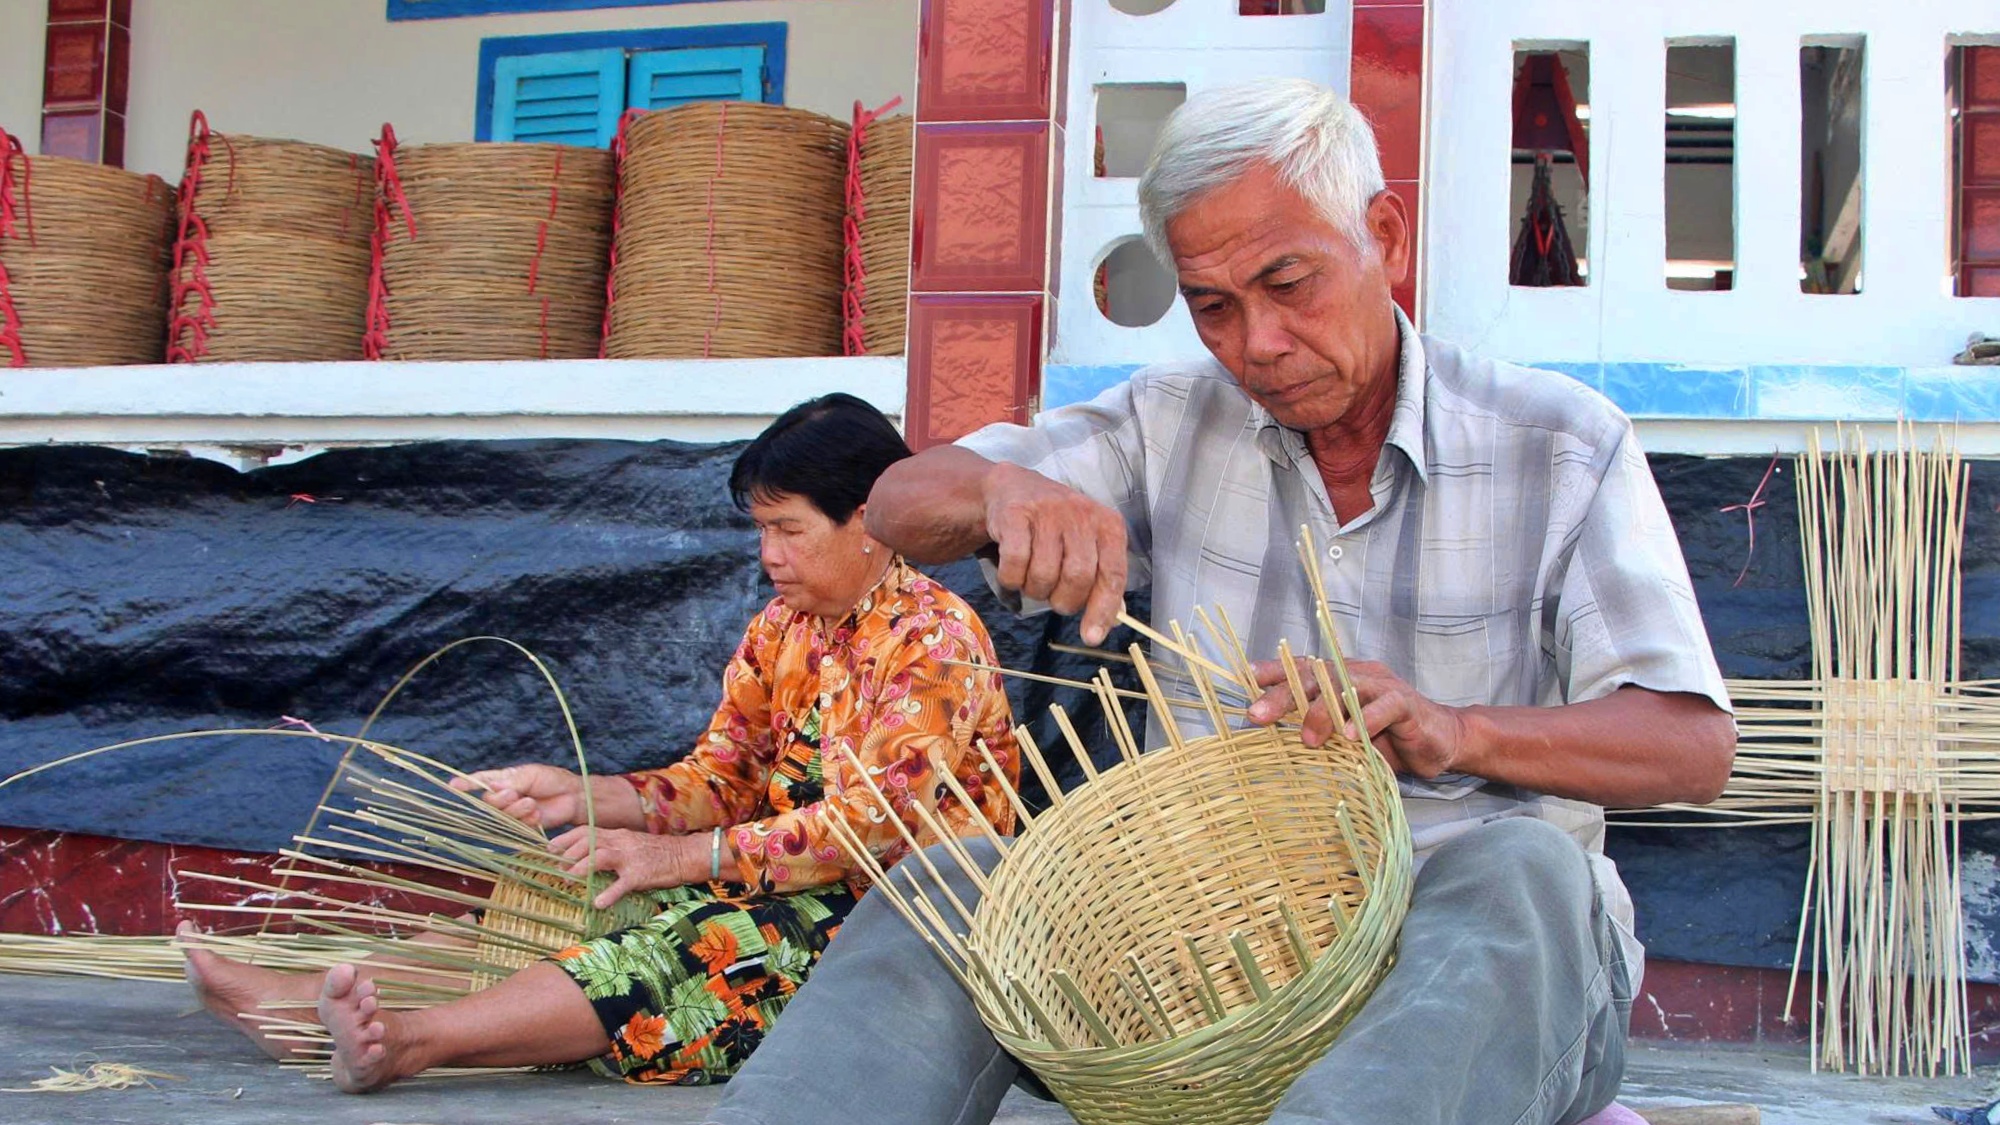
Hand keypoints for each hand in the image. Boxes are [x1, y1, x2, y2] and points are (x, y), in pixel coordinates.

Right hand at [450, 764, 585, 827]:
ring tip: (532, 803)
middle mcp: (504, 796)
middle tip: (517, 794)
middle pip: (488, 801)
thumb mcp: (530, 775)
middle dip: (501, 799)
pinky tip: (537, 814)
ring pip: (502, 814)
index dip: (466, 783)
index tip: (452, 784)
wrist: (572, 797)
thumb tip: (490, 787)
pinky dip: (527, 819)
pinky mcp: (522, 824)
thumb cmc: (552, 780)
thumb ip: (511, 782)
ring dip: (517, 809)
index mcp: (503, 780)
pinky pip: (516, 825)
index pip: (480, 781)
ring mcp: (512, 811)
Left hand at [549, 826, 700, 909]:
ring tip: (568, 879)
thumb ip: (610, 849)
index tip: (550, 848)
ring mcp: (630, 858)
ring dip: (582, 867)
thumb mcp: (630, 845)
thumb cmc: (657, 853)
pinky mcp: (641, 874)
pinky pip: (622, 884)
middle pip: (589, 841)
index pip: (587, 831)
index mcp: (618, 835)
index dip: (566, 838)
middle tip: (556, 867)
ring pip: (601, 856)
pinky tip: (598, 903)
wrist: (685, 855)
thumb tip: (587, 859)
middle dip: (569, 853)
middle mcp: (621, 842)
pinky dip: (609, 894)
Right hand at [983, 461, 1128, 645]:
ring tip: (1033, 580)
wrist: (1013, 488)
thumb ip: (1101, 579)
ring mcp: (1048, 512)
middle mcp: (1081, 514)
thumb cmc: (1056, 527)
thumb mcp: (1087, 545)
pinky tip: (1012, 572)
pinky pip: (1015, 563)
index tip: (1091, 637)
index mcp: (1108, 525)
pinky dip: (1011, 579)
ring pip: (1044, 574)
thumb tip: (1111, 622)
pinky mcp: (1016, 514)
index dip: (1102, 610)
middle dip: (1063, 601)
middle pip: (1077, 578)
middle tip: (1054, 599)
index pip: (1112, 574)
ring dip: (1035, 590)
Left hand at [1246, 658, 1470, 778]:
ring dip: (1323, 711)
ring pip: (1346, 688)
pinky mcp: (1407, 704)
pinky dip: (1368, 720)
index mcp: (1337, 679)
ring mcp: (1382, 686)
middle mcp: (1356, 675)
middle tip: (1258, 717)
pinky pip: (1386, 707)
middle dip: (1283, 695)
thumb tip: (1270, 740)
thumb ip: (1314, 730)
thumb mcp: (1342, 734)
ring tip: (1308, 739)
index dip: (1274, 671)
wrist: (1441, 741)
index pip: (1300, 670)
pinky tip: (1352, 737)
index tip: (1246, 678)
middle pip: (1315, 676)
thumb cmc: (1385, 738)